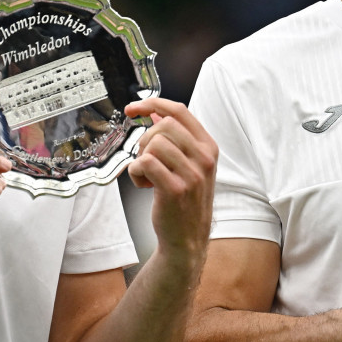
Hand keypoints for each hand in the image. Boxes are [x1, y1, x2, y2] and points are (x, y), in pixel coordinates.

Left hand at [124, 98, 217, 264]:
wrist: (187, 238)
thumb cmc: (185, 200)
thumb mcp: (188, 164)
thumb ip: (175, 138)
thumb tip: (154, 111)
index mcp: (208, 147)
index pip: (180, 111)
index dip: (153, 104)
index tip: (133, 108)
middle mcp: (204, 158)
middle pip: (164, 125)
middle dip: (145, 139)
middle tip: (145, 159)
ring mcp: (192, 174)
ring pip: (154, 143)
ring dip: (141, 158)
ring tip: (147, 176)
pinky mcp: (175, 189)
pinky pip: (145, 163)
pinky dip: (136, 172)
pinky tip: (143, 185)